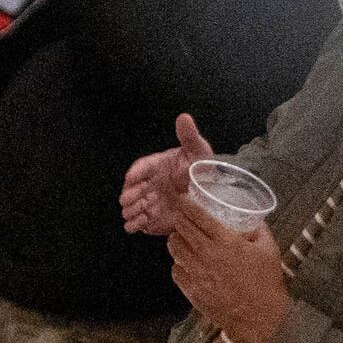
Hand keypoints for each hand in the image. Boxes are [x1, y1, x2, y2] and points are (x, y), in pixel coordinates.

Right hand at [119, 113, 215, 235]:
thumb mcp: (198, 150)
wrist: (213, 193)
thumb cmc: (202, 169)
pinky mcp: (153, 218)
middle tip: (132, 199)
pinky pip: (138, 223)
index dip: (135, 173)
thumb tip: (184, 117)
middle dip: (129, 194)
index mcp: (156, 166)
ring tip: (136, 212)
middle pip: (132, 189)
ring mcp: (150, 201)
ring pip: (132, 207)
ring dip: (131, 210)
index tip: (131, 178)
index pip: (141, 167)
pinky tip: (136, 225)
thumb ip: (188, 135)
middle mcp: (150, 184)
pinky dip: (134, 225)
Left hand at [165, 196, 290, 342]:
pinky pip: (175, 269)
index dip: (187, 205)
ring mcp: (196, 273)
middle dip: (179, 219)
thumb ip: (259, 230)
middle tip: (182, 217)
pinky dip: (179, 263)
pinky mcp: (190, 289)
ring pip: (174, 248)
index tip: (182, 199)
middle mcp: (207, 255)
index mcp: (226, 242)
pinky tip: (187, 262)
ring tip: (183, 238)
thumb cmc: (266, 282)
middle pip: (181, 229)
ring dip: (177, 239)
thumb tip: (253, 217)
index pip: (198, 216)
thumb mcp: (269, 250)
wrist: (260, 317)